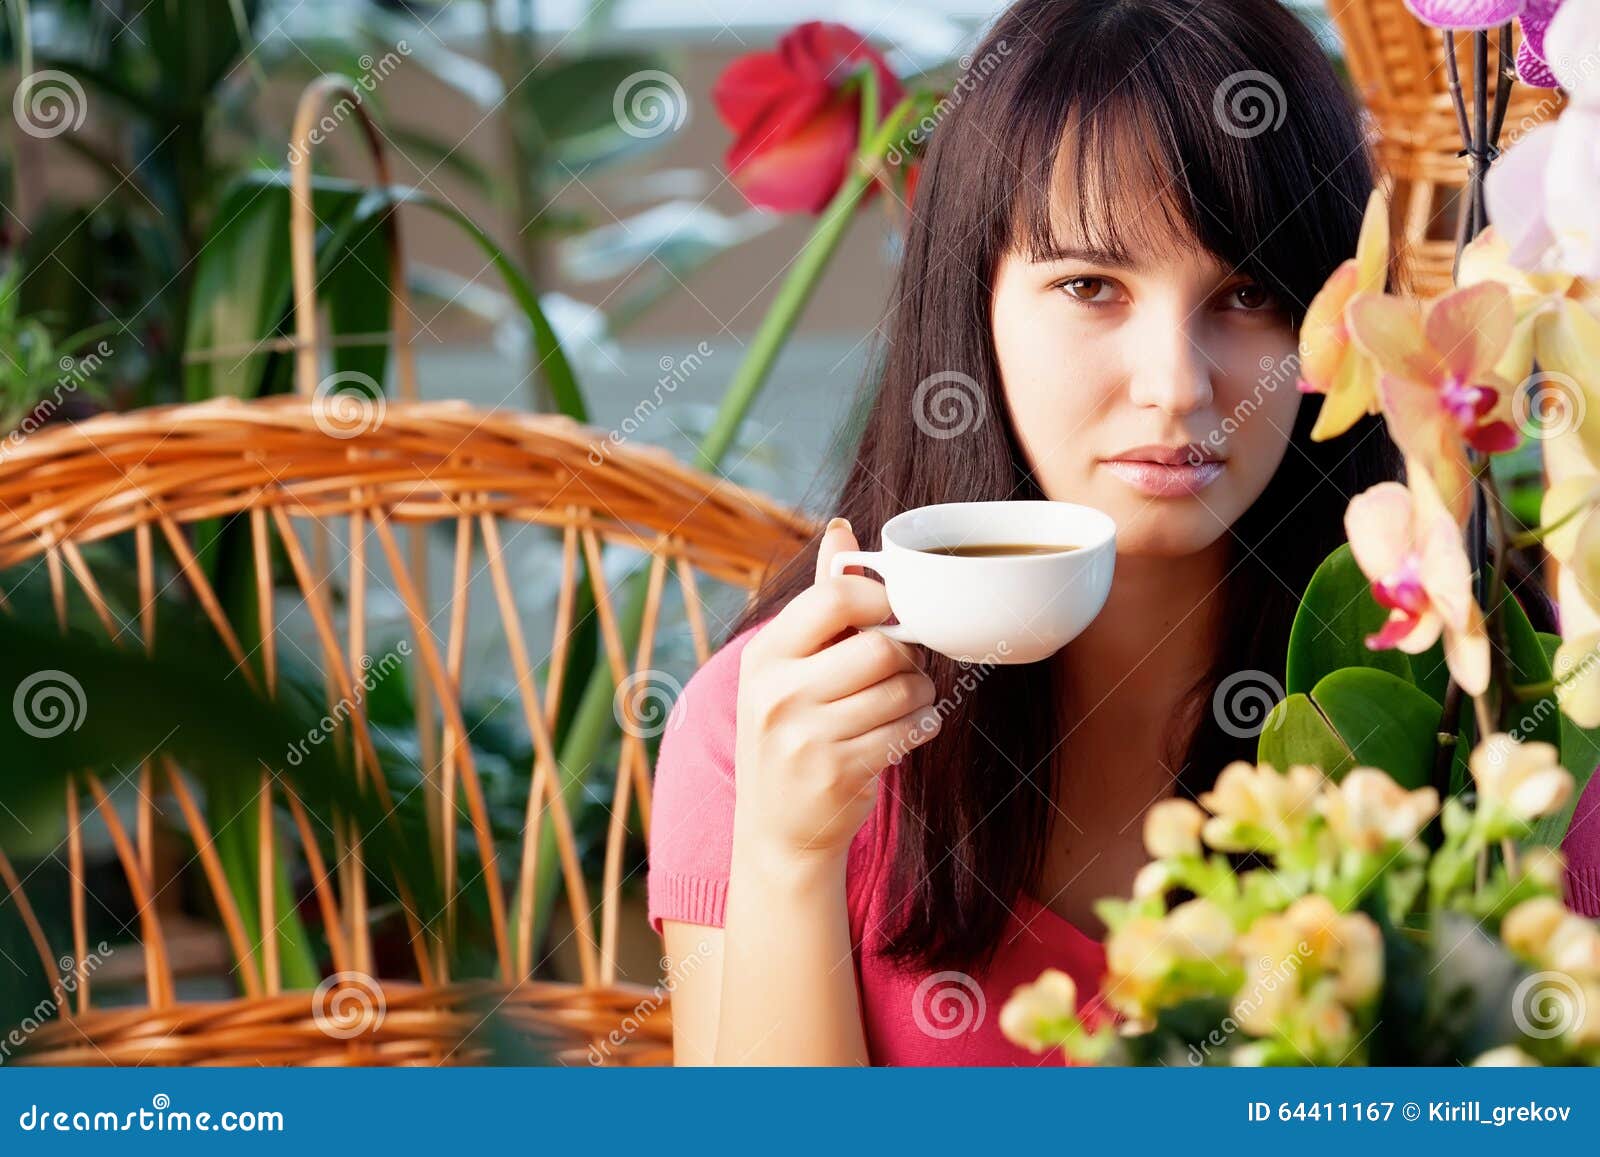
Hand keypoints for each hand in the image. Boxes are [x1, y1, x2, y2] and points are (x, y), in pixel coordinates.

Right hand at [732, 516, 940, 865]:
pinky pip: (910, 730)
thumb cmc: (791, 733)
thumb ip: (820, 601)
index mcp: (764, 656)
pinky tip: (904, 731)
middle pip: (881, 646)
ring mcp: (808, 737)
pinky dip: (920, 726)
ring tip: (903, 703)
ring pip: (904, 688)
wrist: (777, 830)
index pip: (833, 598)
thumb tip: (841, 529)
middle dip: (907, 657)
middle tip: (901, 669)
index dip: (878, 600)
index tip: (887, 617)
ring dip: (919, 694)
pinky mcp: (841, 772)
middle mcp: (779, 694)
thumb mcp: (787, 667)